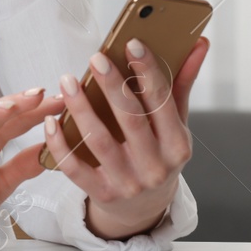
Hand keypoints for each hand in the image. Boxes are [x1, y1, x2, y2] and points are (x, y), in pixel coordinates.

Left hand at [40, 36, 208, 240]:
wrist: (145, 206)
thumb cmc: (160, 154)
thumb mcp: (176, 124)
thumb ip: (182, 83)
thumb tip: (198, 44)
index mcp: (177, 145)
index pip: (163, 102)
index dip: (148, 72)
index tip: (132, 44)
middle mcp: (155, 166)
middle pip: (131, 119)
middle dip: (113, 86)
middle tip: (96, 58)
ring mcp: (128, 182)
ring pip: (100, 140)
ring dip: (81, 108)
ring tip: (68, 81)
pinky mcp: (102, 194)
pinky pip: (75, 168)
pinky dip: (60, 144)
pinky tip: (51, 121)